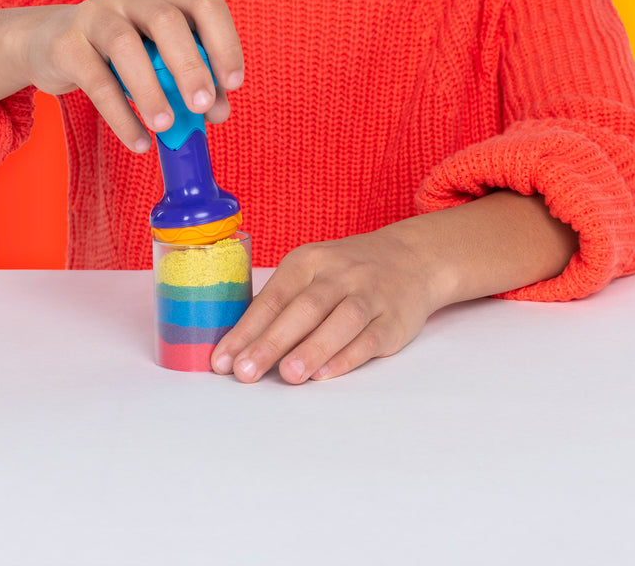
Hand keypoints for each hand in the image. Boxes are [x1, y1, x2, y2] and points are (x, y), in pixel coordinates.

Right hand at [23, 0, 243, 151]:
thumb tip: (218, 112)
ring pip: (125, 45)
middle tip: (201, 107)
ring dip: (150, 90)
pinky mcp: (66, 44)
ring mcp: (96, 15)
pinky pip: (96, 81)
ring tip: (164, 126)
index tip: (233, 84)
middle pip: (166, 20)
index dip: (224, 42)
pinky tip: (139, 141)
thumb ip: (191, 83)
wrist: (51, 45)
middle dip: (190, 66)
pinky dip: (120, 115)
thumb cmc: (120, 56)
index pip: (205, 6)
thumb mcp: (160, 63)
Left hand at [211, 227, 446, 383]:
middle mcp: (339, 274)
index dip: (247, 330)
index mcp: (308, 261)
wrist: (411, 258)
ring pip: (340, 321)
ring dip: (311, 349)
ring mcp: (370, 294)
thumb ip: (281, 302)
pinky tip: (324, 374)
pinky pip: (370, 338)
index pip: (273, 297)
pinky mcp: (394, 319)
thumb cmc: (345, 272)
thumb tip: (239, 344)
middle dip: (271, 342)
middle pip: (304, 308)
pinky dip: (346, 357)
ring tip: (286, 376)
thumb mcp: (311, 270)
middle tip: (245, 372)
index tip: (223, 360)